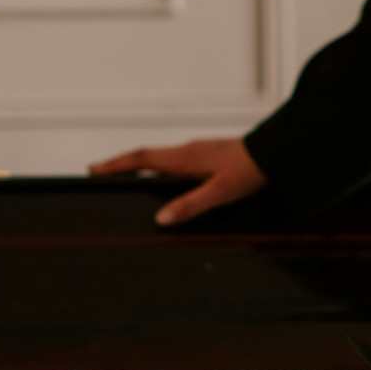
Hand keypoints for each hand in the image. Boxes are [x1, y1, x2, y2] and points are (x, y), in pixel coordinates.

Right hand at [88, 138, 267, 225]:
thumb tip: (162, 218)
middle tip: (100, 173)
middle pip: (145, 156)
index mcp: (184, 158)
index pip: (141, 159)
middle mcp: (187, 151)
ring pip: (160, 158)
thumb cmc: (251, 170)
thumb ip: (190, 205)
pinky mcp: (208, 156)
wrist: (277, 152)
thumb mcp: (220, 192)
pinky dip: (159, 168)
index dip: (115, 165)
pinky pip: (174, 161)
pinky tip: (164, 180)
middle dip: (121, 165)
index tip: (94, 169)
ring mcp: (197, 152)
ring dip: (140, 166)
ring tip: (125, 177)